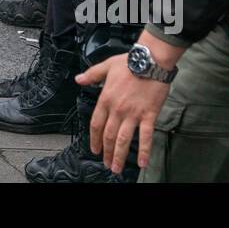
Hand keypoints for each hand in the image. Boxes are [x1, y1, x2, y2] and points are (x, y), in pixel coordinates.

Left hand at [76, 53, 170, 173]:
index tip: (95, 149)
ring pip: (123, 139)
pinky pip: (146, 136)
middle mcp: (117, 109)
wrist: (150, 60)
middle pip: (109, 136)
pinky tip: (142, 163)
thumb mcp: (106, 66)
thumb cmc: (129, 62)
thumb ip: (91, 75)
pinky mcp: (148, 115)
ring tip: (117, 168)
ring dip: (119, 156)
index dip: (94, 139)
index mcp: (106, 99)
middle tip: (107, 164)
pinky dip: (144, 151)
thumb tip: (78, 79)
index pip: (96, 124)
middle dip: (107, 152)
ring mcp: (133, 114)